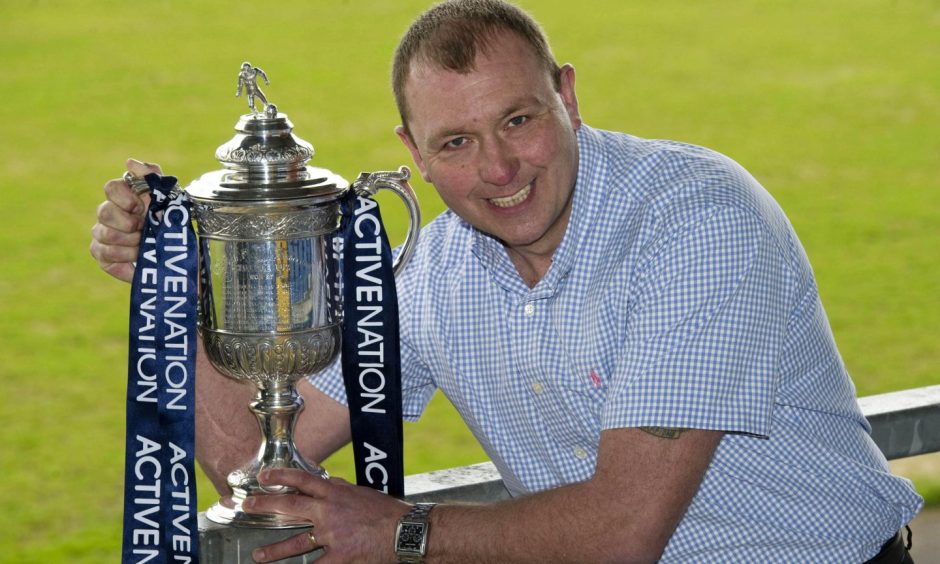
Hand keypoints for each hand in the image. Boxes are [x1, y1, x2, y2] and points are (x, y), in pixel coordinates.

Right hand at [90, 159, 161, 282]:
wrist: (176, 251)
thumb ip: (151, 176)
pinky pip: (105, 256)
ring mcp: (103, 235)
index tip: (142, 207)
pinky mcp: (104, 256)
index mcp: (123, 196)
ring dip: (131, 244)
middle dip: (129, 224)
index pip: (110, 188)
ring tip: (146, 246)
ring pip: (105, 237)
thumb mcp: (168, 196)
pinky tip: (139, 261)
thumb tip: (130, 162)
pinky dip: (125, 260)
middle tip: (145, 230)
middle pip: (103, 213)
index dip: (126, 199)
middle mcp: (108, 214)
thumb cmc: (169, 221)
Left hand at [244, 469, 410, 562]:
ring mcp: (332, 535)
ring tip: (258, 555)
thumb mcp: (362, 493)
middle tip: (247, 505)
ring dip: (274, 549)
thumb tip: (327, 483)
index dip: (280, 476)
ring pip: (296, 542)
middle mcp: (329, 511)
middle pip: (290, 506)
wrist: (405, 530)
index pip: (302, 480)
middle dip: (265, 505)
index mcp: (335, 493)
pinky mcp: (340, 555)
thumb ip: (341, 489)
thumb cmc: (387, 512)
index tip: (263, 476)